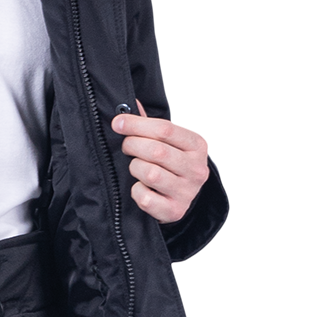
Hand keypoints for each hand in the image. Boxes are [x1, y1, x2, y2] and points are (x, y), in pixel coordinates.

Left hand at [111, 99, 209, 223]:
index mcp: (198, 145)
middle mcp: (197, 168)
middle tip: (126, 146)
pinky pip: (145, 198)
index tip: (118, 123)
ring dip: (135, 168)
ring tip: (136, 167)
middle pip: (157, 151)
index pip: (165, 129)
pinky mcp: (174, 211)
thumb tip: (127, 105)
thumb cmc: (171, 166)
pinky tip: (140, 187)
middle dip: (133, 145)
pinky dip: (136, 190)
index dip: (137, 124)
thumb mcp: (167, 142)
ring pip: (150, 174)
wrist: (179, 198)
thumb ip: (149, 124)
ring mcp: (187, 192)